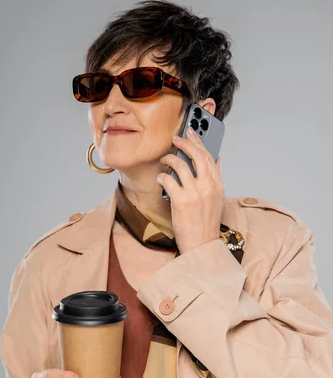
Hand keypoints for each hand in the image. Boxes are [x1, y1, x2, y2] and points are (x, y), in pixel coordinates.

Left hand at [157, 126, 224, 254]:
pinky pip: (168, 180)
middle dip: (184, 142)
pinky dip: (162, 177)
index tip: (191, 132)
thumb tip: (218, 159)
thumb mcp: (217, 198)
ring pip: (180, 164)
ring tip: (164, 160)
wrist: (201, 245)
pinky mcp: (180, 200)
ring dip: (169, 159)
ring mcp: (194, 192)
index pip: (209, 156)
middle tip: (175, 139)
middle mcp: (208, 186)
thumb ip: (216, 178)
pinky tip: (160, 178)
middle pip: (196, 155)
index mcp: (218, 184)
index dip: (199, 141)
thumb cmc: (206, 223)